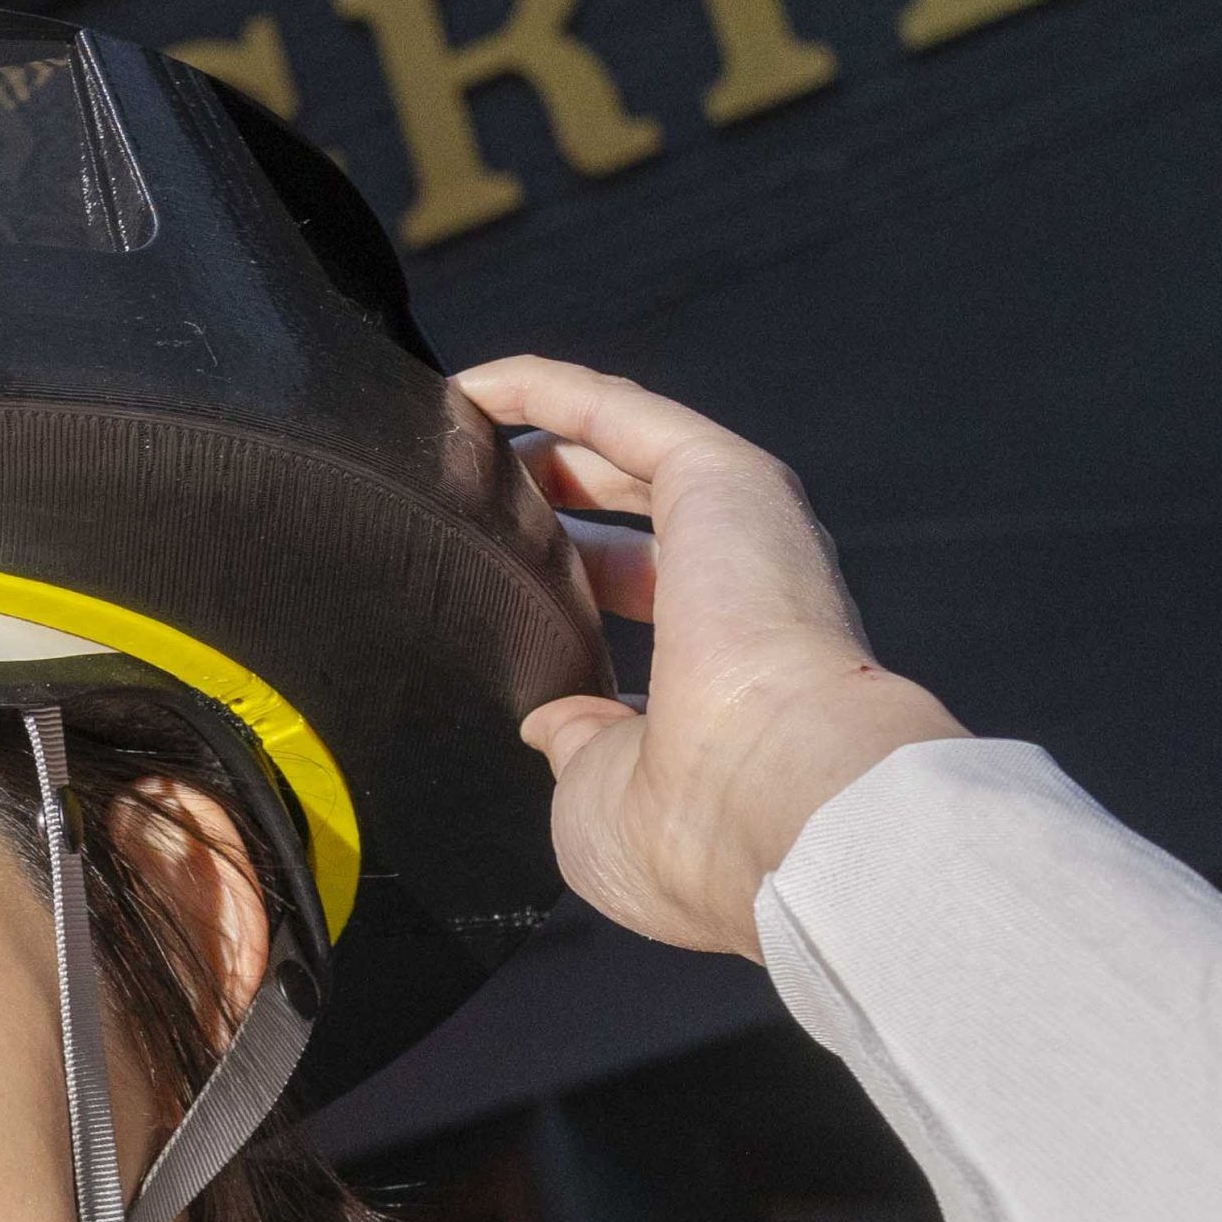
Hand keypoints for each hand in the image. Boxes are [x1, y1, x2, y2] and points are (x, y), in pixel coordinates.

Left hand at [457, 357, 962, 958]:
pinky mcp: (720, 476)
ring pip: (621, 454)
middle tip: (454, 510)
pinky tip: (468, 390)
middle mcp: (739, 596)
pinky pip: (615, 411)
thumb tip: (548, 721)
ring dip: (536, 440)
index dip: (562, 601)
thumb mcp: (598, 803)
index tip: (490, 604)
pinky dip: (542, 391)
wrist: (775, 801)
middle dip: (544, 512)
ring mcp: (736, 529)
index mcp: (718, 682)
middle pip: (625, 529)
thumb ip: (575, 745)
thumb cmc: (690, 832)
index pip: (634, 617)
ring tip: (447, 433)